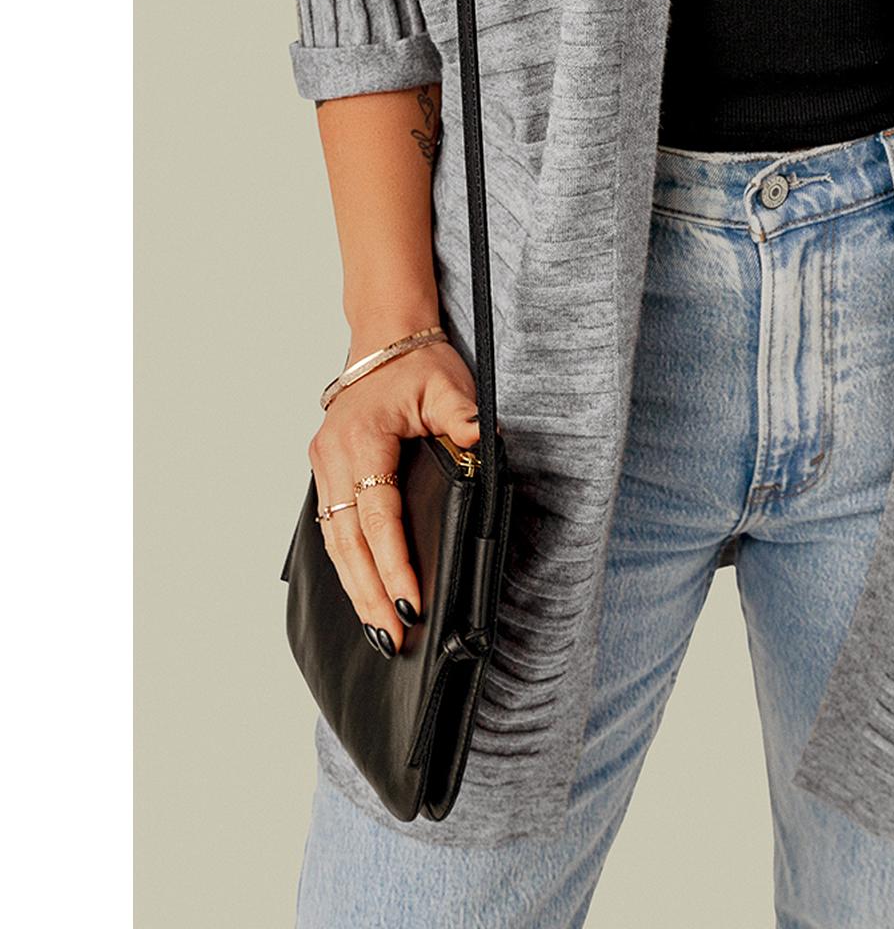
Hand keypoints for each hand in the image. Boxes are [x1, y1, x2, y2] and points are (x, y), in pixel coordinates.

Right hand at [307, 338, 480, 656]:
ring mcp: (324, 467)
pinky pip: (333, 528)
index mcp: (362, 440)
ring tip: (377, 631)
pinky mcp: (327, 473)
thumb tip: (482, 445)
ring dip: (355, 588)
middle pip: (348, 543)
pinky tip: (362, 593)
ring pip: (334, 542)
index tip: (410, 604)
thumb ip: (463, 417)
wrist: (385, 340)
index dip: (394, 565)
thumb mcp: (449, 385)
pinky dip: (348, 565)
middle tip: (391, 639)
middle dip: (370, 595)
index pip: (379, 517)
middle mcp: (333, 458)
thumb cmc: (418, 364)